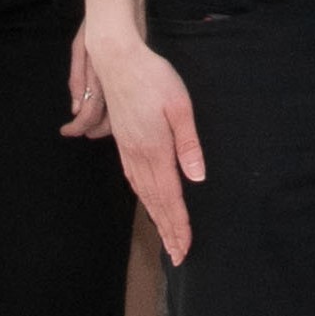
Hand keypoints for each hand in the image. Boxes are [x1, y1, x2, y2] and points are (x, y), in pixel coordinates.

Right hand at [79, 0, 204, 265]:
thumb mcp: (179, 105)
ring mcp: (128, 150)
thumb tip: (197, 178)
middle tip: (177, 256)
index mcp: (156, 150)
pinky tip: (147, 201)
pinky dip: (143, 198)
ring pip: (143, 193)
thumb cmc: (153, 77)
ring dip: (156, 218)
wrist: (117, 59)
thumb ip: (188, 144)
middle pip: (155, 202)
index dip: (178, 225)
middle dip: (167, 230)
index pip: (170, 197)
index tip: (185, 248)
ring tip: (165, 238)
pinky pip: (134, 179)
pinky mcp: (123, 142)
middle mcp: (139, 156)